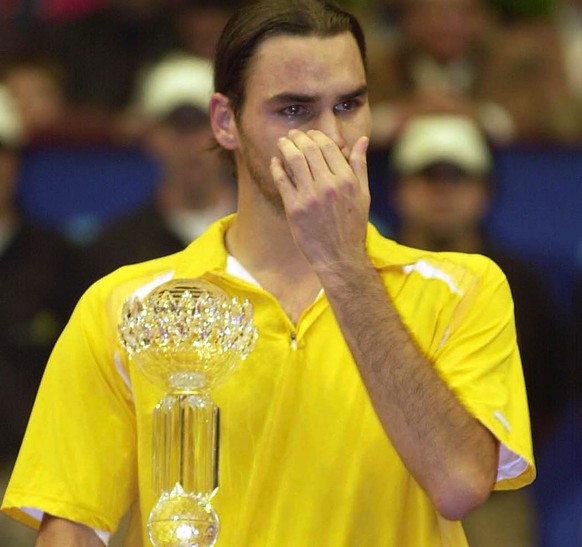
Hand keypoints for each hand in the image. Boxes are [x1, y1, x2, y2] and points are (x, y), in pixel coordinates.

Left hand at [270, 129, 369, 272]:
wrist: (339, 257)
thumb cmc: (353, 227)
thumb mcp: (363, 195)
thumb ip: (361, 165)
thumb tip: (362, 139)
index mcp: (347, 180)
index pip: (329, 147)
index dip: (317, 136)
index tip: (310, 134)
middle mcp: (329, 185)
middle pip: (310, 149)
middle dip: (299, 137)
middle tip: (292, 134)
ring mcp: (310, 196)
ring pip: (294, 160)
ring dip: (286, 147)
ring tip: (282, 142)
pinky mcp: (294, 208)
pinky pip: (282, 179)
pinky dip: (276, 166)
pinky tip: (275, 161)